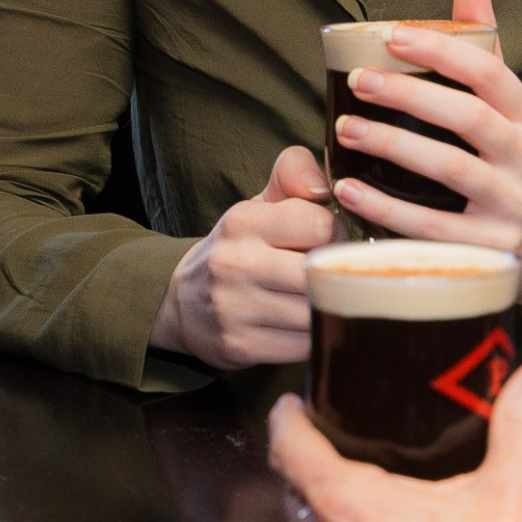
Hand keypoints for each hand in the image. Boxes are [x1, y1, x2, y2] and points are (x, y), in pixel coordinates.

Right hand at [153, 147, 339, 368]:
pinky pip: (304, 346)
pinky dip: (315, 337)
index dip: (337, 234)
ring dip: (330, 308)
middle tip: (334, 275)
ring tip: (323, 299)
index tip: (329, 242)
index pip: (318, 224)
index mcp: (242, 221)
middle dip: (338, 275)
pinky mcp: (241, 345)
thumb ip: (294, 174)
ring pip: (315, 313)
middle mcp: (234, 263)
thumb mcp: (259, 206)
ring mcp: (235, 307)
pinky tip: (308, 325)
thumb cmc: (239, 250)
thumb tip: (326, 186)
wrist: (184, 304)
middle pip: (319, 273)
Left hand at [329, 0, 521, 324]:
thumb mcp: (515, 114)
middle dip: (410, 96)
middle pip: (470, 119)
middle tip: (358, 80)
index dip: (442, 52)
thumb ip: (487, 53)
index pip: (491, 74)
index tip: (392, 36)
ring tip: (345, 129)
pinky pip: (433, 229)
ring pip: (451, 170)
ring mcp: (515, 208)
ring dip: (393, 146)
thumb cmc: (519, 170)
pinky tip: (350, 189)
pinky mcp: (491, 250)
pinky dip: (387, 208)